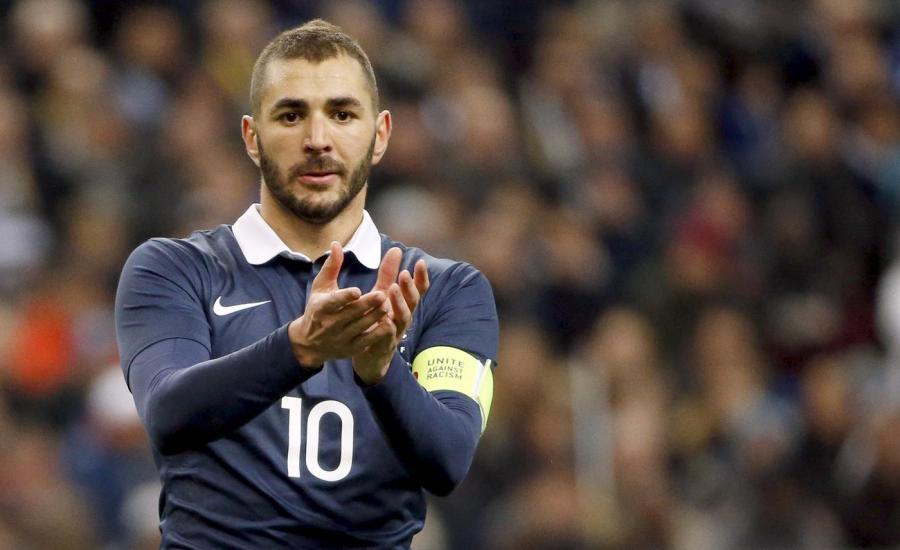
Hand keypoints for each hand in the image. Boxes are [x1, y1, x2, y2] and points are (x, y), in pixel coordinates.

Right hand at [288, 242, 391, 367]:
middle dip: (367, 305)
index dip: (345, 297)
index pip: (333, 302)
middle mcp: (330, 324)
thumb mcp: (320, 287)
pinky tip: (390, 323)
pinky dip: (378, 333)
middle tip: (383, 295)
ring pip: (362, 327)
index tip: (357, 290)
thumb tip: (337, 243)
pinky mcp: (351, 348)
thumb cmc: (317, 308)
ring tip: (388, 304)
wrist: (310, 343)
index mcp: (321, 307)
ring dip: (376, 316)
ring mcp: (341, 338)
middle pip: (352, 314)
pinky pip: (367, 341)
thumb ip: (331, 266)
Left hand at [352, 248, 429, 383]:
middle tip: (403, 274)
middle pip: (412, 302)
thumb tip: (396, 249)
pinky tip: (384, 320)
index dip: (421, 277)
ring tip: (391, 290)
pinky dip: (388, 328)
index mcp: (403, 303)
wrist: (369, 354)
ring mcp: (396, 331)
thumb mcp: (381, 294)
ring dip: (399, 304)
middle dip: (409, 287)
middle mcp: (403, 316)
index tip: (420, 262)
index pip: (417, 289)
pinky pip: (388, 336)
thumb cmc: (378, 320)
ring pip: (403, 317)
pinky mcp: (384, 344)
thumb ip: (388, 274)